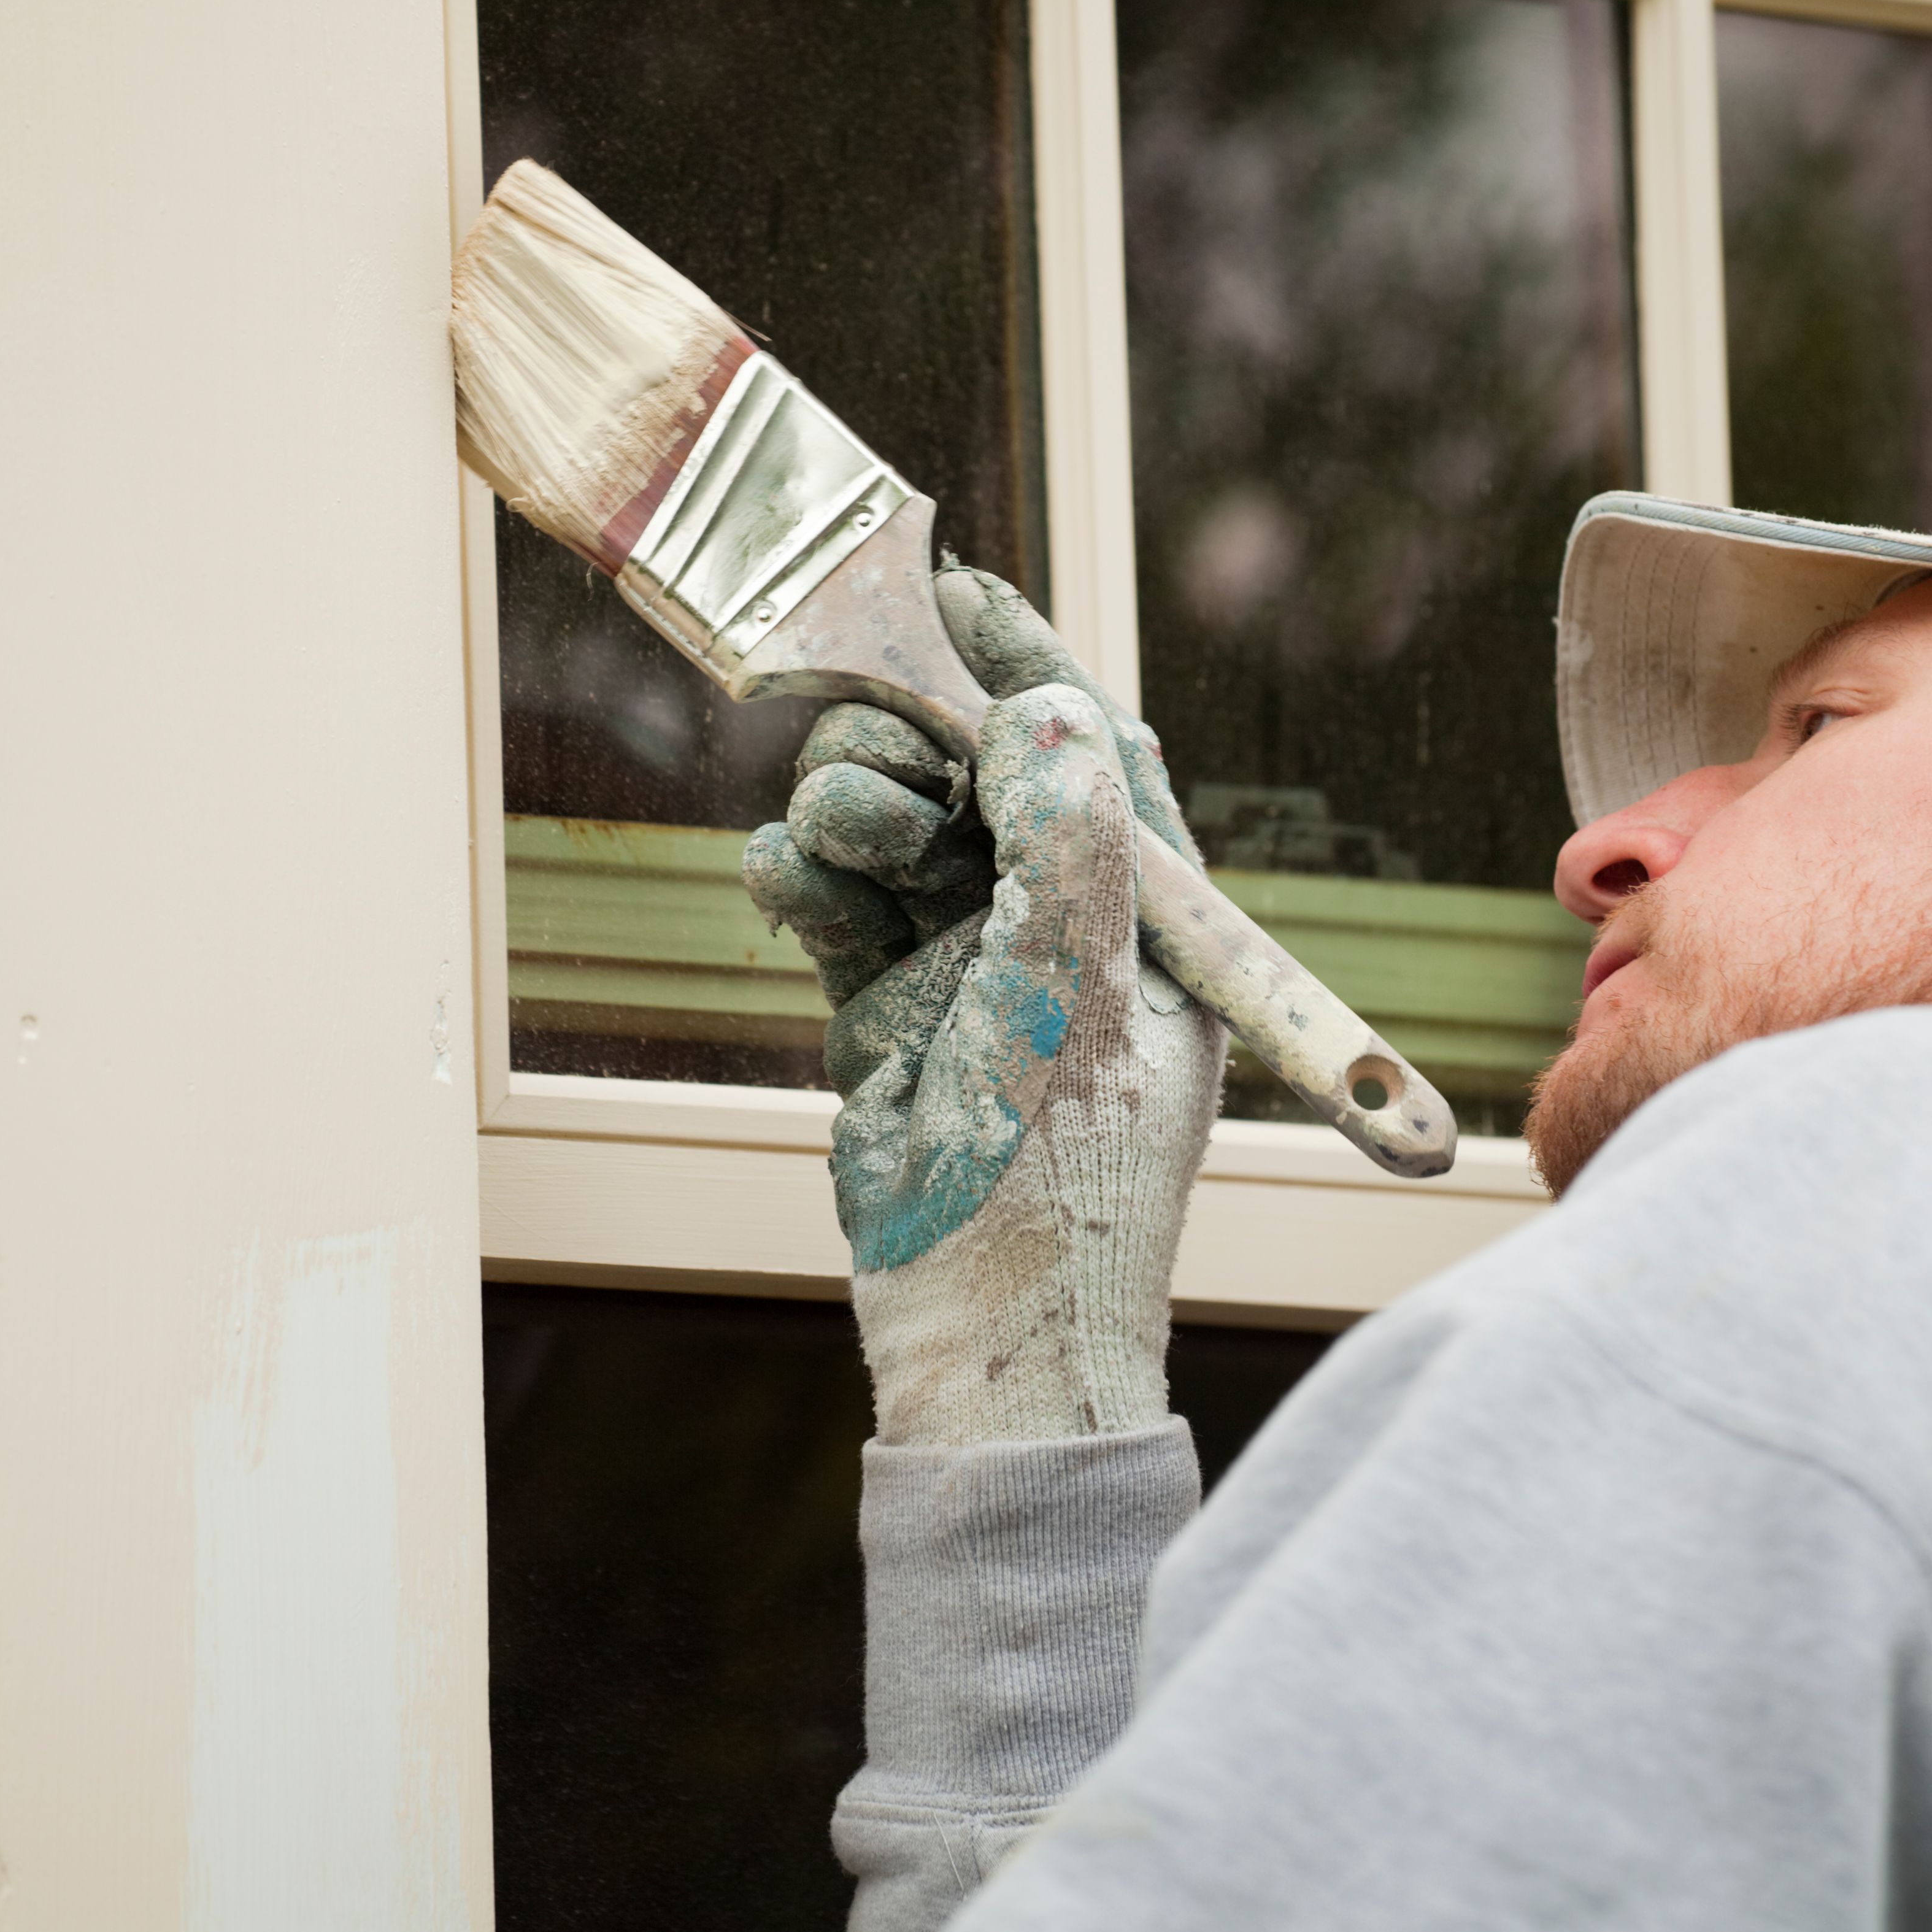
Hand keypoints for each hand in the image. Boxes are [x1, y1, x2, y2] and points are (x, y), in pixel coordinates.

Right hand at [744, 567, 1225, 1445]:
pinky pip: (834, 900)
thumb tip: (1044, 707)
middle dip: (913, 743)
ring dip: (849, 809)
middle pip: (973, 771)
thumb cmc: (1064, 1184)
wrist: (983, 1337)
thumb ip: (1066, 839)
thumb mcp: (1081, 994)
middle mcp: (1061, 926)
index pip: (1095, 753)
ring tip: (829, 844)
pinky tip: (784, 883)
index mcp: (1148, 917)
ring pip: (894, 824)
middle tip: (870, 755)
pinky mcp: (883, 1006)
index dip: (1031, 668)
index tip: (960, 594)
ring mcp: (968, 964)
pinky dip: (800, 877)